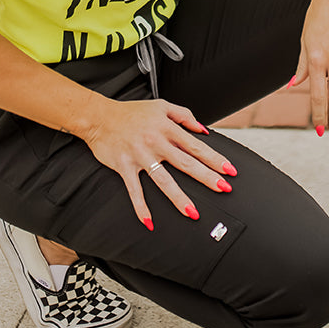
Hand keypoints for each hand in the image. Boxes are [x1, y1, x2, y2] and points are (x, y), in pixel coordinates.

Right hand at [83, 96, 237, 228]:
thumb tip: (203, 130)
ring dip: (179, 197)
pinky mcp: (124, 166)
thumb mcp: (161, 105)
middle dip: (206, 177)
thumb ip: (184, 115)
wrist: (99, 116)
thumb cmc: (131, 112)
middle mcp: (156, 142)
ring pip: (163, 180)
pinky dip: (141, 206)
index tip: (229, 170)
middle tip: (224, 189)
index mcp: (167, 128)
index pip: (196, 145)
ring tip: (193, 213)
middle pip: (186, 163)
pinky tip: (149, 222)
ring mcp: (140, 156)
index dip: (214, 158)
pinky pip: (134, 190)